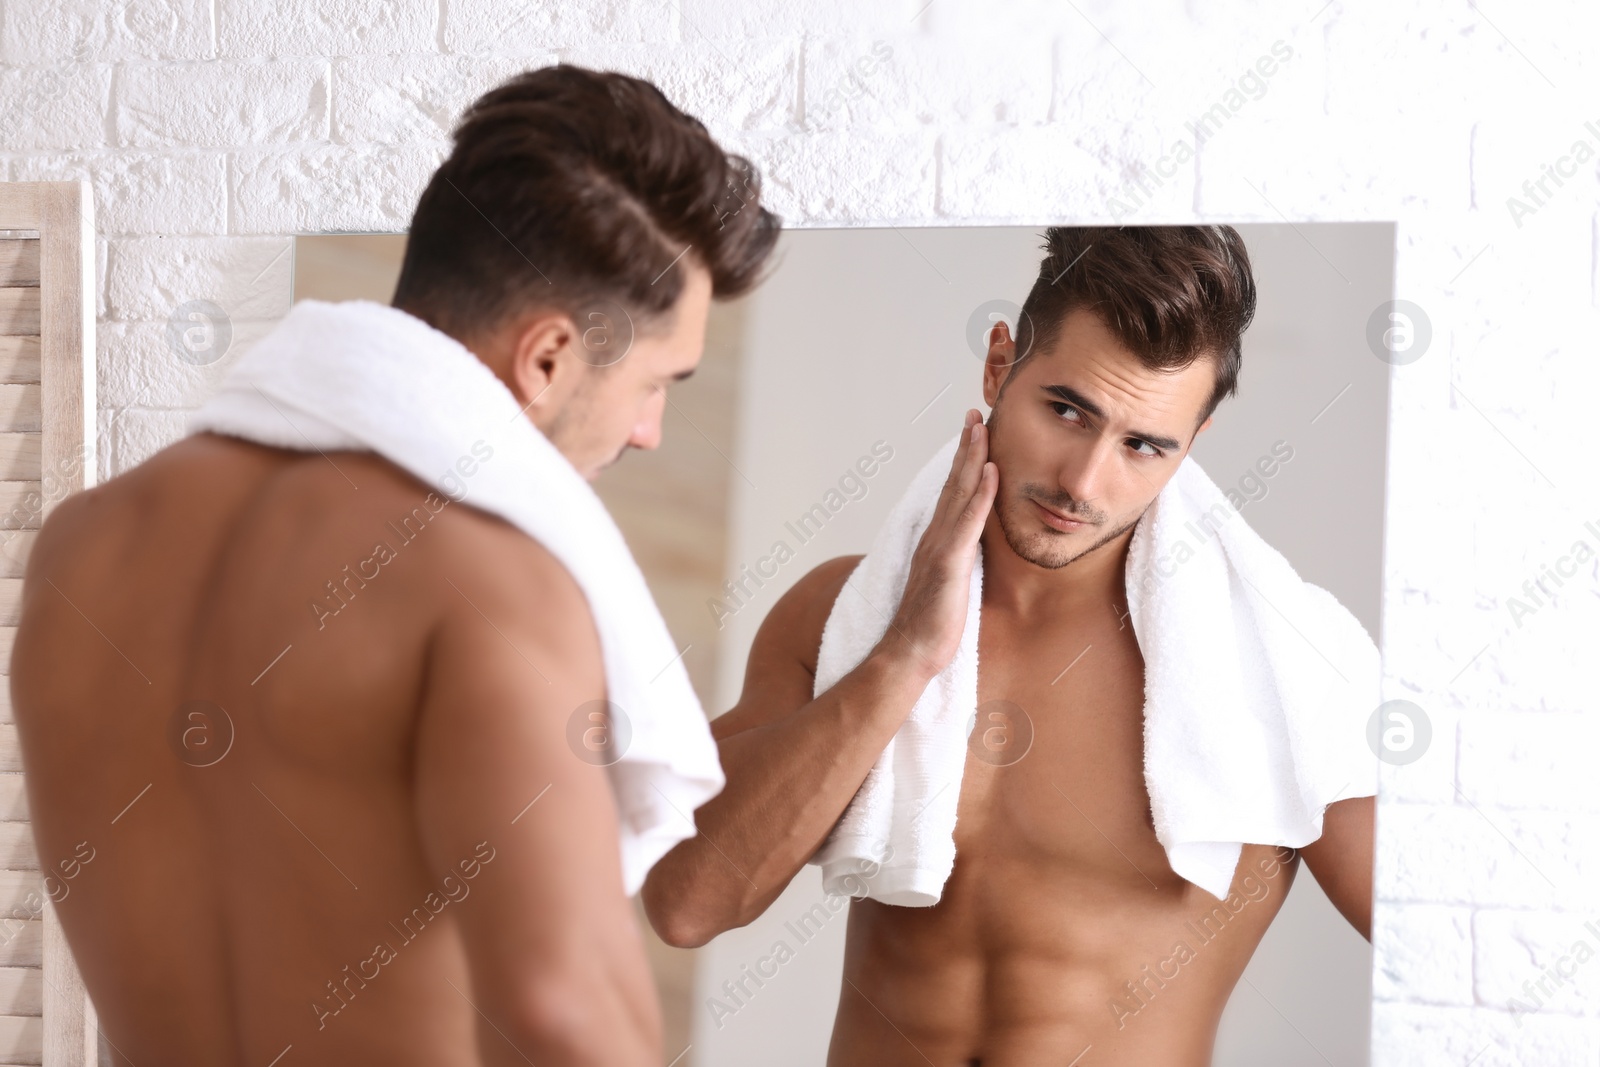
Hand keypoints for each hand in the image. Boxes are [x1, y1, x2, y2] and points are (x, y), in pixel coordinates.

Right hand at [872, 409, 996, 679]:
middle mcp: (935, 537)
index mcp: (936, 542)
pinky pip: (968, 522)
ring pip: (959, 493)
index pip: (952, 494)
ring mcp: (940, 548)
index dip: (964, 462)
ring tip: (982, 427)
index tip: (974, 434)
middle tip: (976, 414)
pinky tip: (991, 471)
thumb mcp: (948, 585)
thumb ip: (955, 562)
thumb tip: (969, 551)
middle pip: (954, 483)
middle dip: (967, 446)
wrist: (909, 653)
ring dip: (972, 457)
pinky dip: (980, 494)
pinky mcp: (949, 563)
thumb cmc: (929, 626)